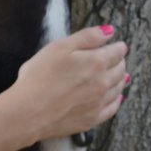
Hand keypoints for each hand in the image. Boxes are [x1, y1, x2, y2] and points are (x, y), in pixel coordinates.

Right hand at [14, 26, 128, 141]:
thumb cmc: (39, 76)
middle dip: (120, 62)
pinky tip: (117, 97)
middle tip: (118, 59)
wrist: (29, 111)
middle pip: (120, 70)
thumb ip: (86, 37)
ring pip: (118, 88)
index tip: (120, 45)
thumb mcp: (58, 47)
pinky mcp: (92, 119)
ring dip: (121, 80)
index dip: (118, 47)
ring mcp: (99, 102)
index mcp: (96, 62)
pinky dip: (117, 100)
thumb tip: (109, 31)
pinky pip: (112, 108)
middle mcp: (103, 83)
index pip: (116, 52)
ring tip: (121, 75)